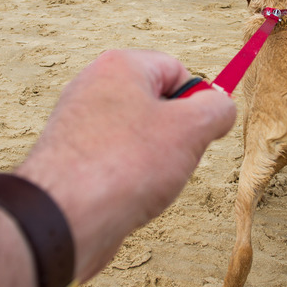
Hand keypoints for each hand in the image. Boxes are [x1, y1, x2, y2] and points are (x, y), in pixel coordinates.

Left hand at [16, 50, 235, 280]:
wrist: (64, 219)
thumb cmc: (125, 164)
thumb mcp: (191, 129)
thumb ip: (216, 109)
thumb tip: (221, 108)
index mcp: (120, 67)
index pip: (176, 70)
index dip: (197, 101)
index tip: (202, 130)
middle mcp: (94, 88)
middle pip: (157, 103)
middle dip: (176, 133)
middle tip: (175, 157)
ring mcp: (79, 124)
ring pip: (138, 136)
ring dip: (155, 160)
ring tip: (149, 181)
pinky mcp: (72, 159)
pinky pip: (117, 160)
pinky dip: (131, 178)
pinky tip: (129, 196)